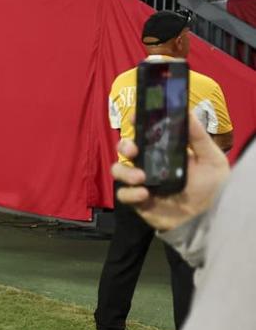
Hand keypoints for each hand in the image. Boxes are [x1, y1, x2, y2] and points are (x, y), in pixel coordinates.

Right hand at [111, 115, 229, 231]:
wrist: (207, 217)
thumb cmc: (211, 186)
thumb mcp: (211, 158)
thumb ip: (198, 137)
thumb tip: (187, 112)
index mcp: (165, 150)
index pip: (146, 133)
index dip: (137, 123)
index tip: (134, 116)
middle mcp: (150, 163)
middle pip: (125, 149)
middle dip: (125, 146)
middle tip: (134, 151)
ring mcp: (141, 182)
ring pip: (118, 170)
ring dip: (125, 171)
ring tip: (141, 178)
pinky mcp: (137, 200)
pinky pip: (123, 193)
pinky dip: (130, 192)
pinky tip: (144, 194)